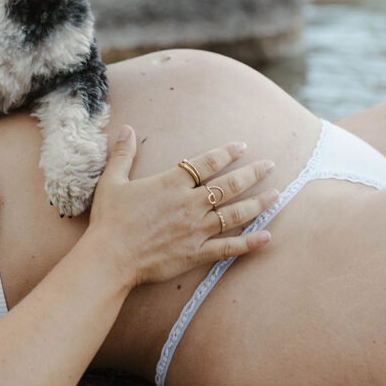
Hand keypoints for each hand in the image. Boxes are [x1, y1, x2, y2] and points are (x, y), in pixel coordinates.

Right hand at [88, 126, 277, 288]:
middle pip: (229, 185)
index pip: (207, 163)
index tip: (242, 146)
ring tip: (276, 195)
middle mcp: (189, 204)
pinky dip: (250, 243)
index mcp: (171, 184)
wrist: (110, 257)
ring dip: (258, 203)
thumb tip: (126, 129)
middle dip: (253, 173)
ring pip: (235, 214)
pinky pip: (229, 247)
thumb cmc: (109, 220)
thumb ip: (122, 154)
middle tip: (271, 165)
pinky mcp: (196, 253)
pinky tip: (267, 236)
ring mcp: (196, 229)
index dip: (227, 153)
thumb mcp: (112, 181)